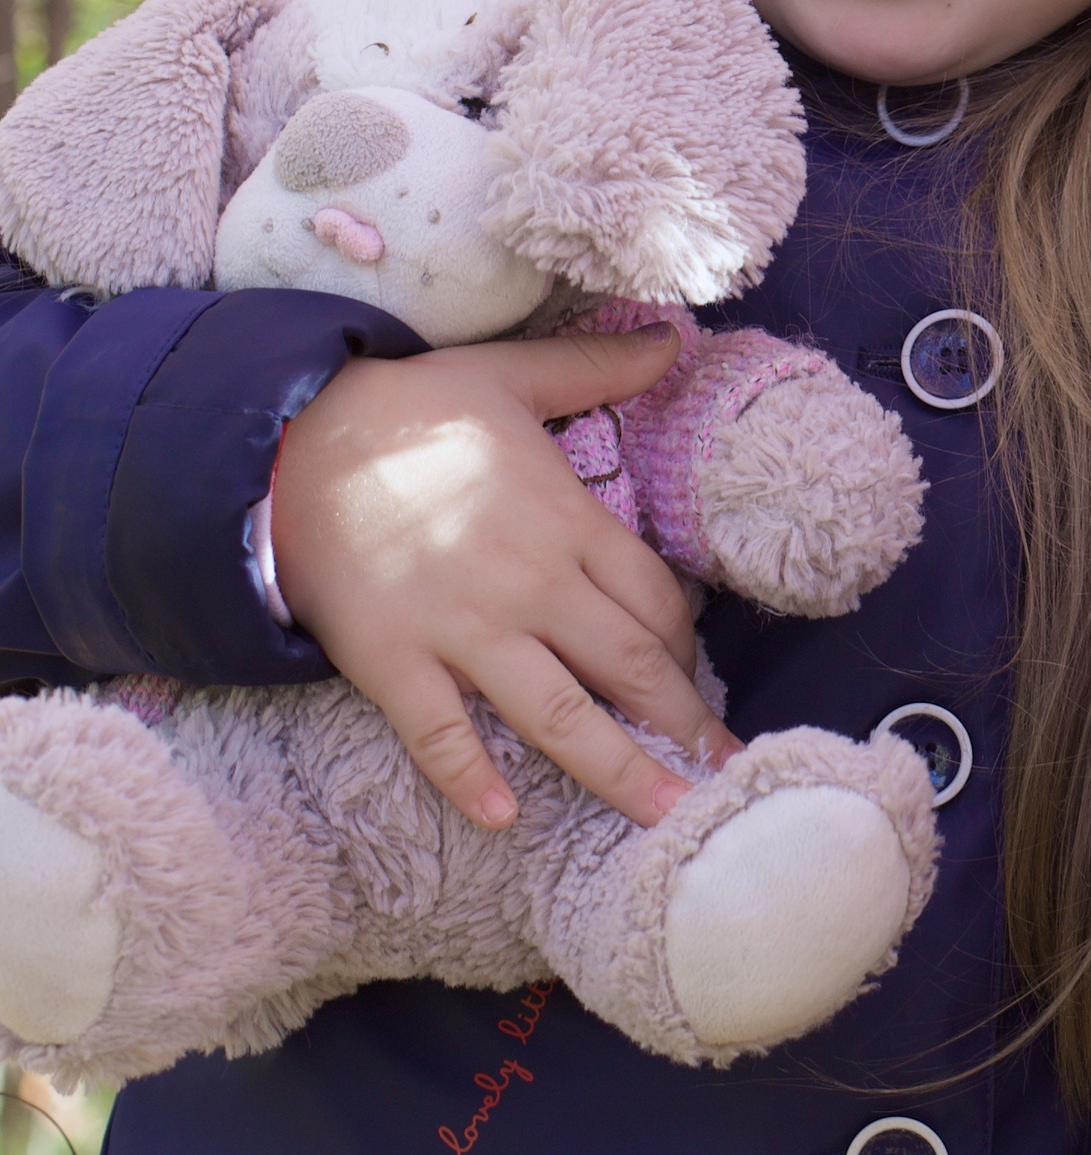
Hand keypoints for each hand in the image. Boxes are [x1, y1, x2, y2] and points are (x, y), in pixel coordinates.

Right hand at [272, 323, 745, 830]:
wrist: (297, 436)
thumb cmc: (414, 406)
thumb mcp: (515, 372)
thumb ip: (598, 365)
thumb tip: (675, 336)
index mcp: (567, 521)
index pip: (654, 599)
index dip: (685, 645)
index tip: (700, 678)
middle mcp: (530, 582)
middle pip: (626, 664)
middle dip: (682, 720)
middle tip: (728, 769)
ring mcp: (462, 627)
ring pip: (554, 713)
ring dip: (614, 768)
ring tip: (666, 815)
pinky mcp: (393, 659)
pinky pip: (438, 732)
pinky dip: (467, 777)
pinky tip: (502, 819)